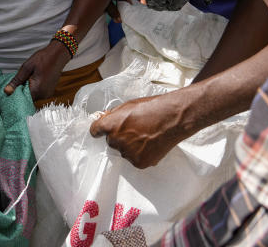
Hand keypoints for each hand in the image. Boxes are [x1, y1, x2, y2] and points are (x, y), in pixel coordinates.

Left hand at [4, 41, 69, 102]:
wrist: (58, 54)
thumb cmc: (43, 58)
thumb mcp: (27, 67)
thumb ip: (17, 80)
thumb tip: (7, 91)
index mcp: (37, 90)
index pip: (22, 99)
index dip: (15, 95)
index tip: (10, 90)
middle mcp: (43, 95)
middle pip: (27, 98)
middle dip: (21, 91)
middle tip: (18, 81)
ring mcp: (47, 94)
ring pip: (33, 96)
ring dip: (28, 89)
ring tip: (27, 78)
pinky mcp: (49, 91)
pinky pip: (38, 93)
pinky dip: (34, 88)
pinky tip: (33, 79)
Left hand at [89, 88, 208, 168]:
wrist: (172, 119)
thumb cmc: (152, 108)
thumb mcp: (129, 105)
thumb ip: (115, 115)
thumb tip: (106, 118)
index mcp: (111, 125)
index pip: (95, 130)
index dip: (99, 130)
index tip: (101, 131)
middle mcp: (116, 140)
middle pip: (112, 142)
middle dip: (120, 137)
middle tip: (135, 130)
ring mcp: (127, 153)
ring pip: (125, 151)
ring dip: (131, 146)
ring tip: (147, 136)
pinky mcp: (139, 162)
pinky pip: (135, 159)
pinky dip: (142, 154)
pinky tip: (151, 144)